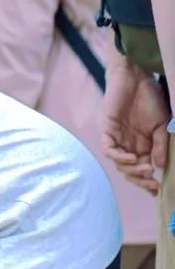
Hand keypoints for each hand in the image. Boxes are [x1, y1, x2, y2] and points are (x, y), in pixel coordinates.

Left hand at [102, 58, 170, 193]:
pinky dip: (119, 157)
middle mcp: (127, 145)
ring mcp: (116, 139)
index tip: (158, 190)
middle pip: (129, 170)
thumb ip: (160, 145)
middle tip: (152, 184)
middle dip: (140, 179)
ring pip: (119, 163)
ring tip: (146, 171)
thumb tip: (160, 167)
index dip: (148, 180)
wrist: (136, 78)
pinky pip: (109, 149)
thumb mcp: (162, 124)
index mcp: (142, 145)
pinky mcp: (106, 131)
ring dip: (132, 169)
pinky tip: (131, 159)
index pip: (142, 168)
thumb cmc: (150, 98)